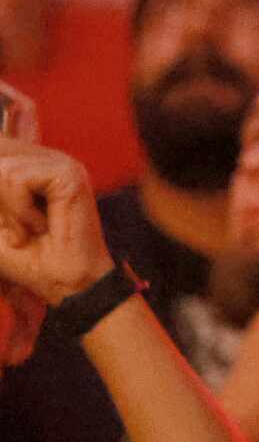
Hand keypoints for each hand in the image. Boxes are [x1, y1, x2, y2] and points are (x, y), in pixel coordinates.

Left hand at [0, 137, 113, 303]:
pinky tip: (41, 225)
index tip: (6, 218)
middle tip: (16, 228)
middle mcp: (45, 158)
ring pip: (2, 168)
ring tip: (28, 230)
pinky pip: (17, 179)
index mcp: (28, 163)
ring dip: (8, 209)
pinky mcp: (69, 173)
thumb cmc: (27, 257)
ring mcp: (60, 163)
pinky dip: (20, 210)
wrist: (63, 283)